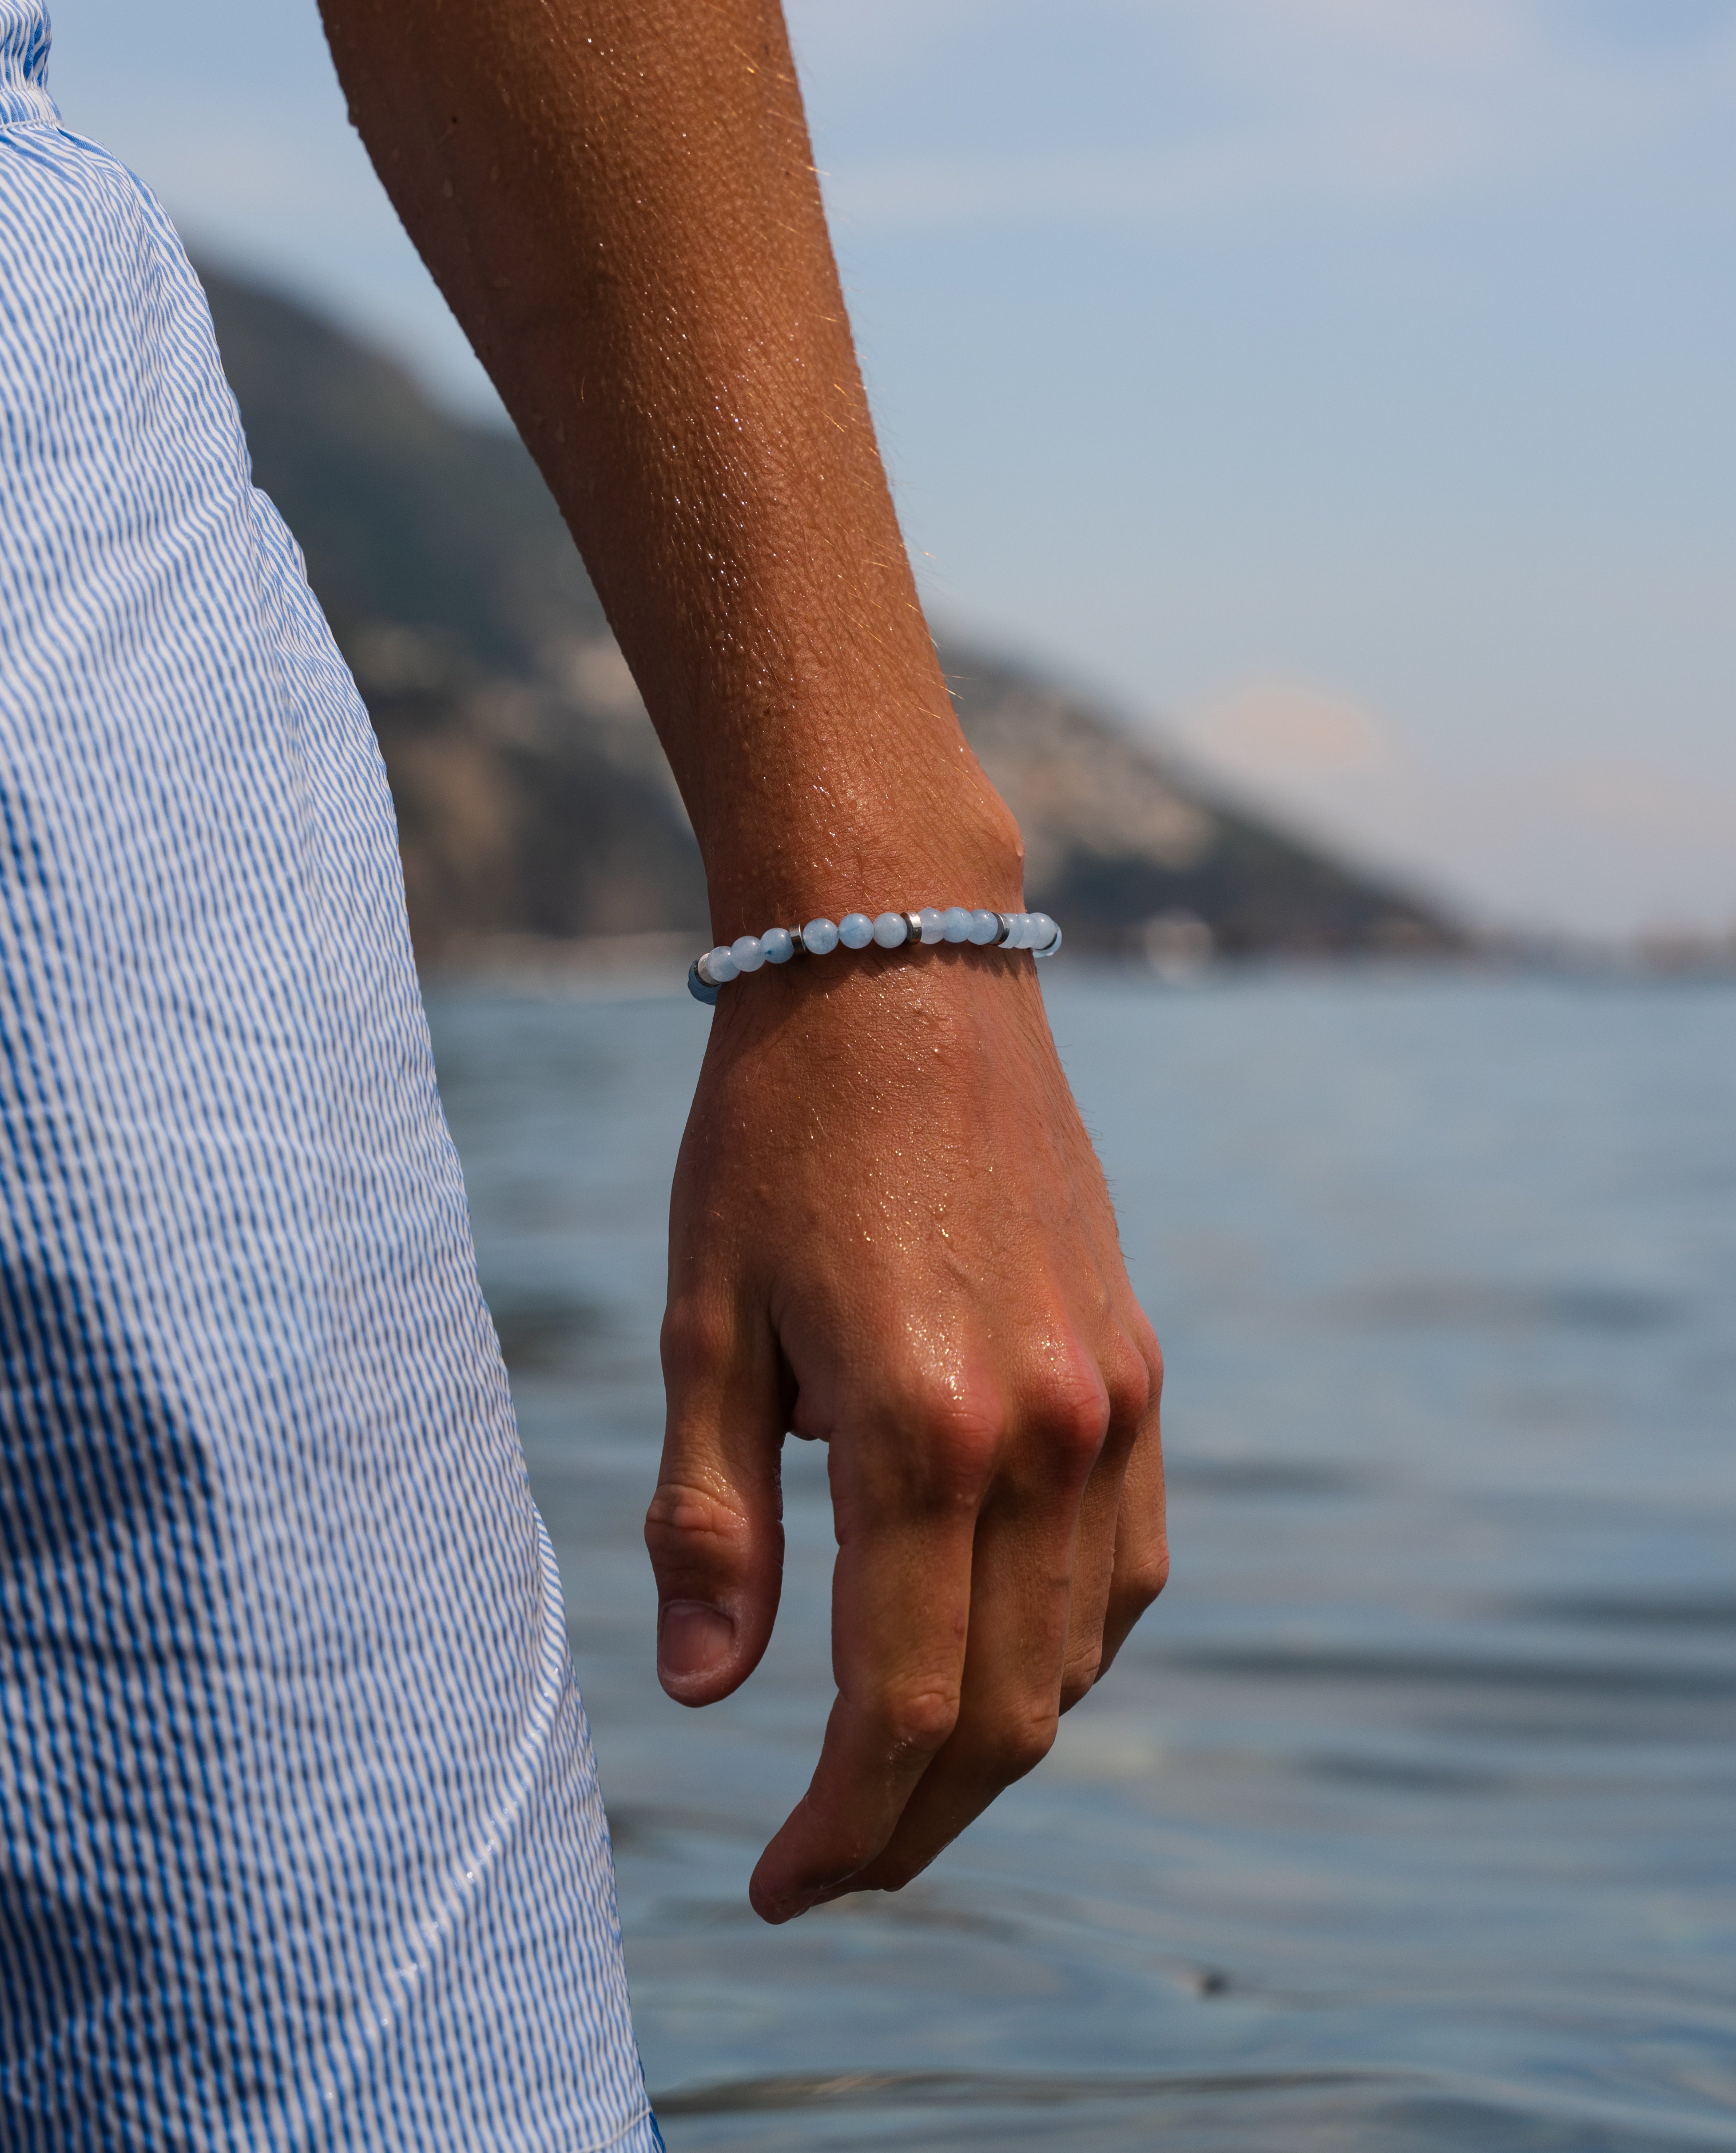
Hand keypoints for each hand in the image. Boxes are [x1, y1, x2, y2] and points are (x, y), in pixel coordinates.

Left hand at [645, 944, 1166, 1922]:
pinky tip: (999, 1652)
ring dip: (995, 1743)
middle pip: (1007, 1711)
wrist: (900, 968)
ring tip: (897, 1775)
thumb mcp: (706, 1322)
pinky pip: (1129, 1563)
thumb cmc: (775, 1135)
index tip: (779, 1887)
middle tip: (827, 1861)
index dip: (843, 1831)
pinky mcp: (1135, 1363)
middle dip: (915, 1819)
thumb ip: (711, 1520)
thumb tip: (702, 1696)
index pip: (900, 1707)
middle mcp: (1045, 1432)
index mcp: (921, 1431)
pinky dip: (1068, 1647)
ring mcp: (1111, 1400)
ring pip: (1082, 1654)